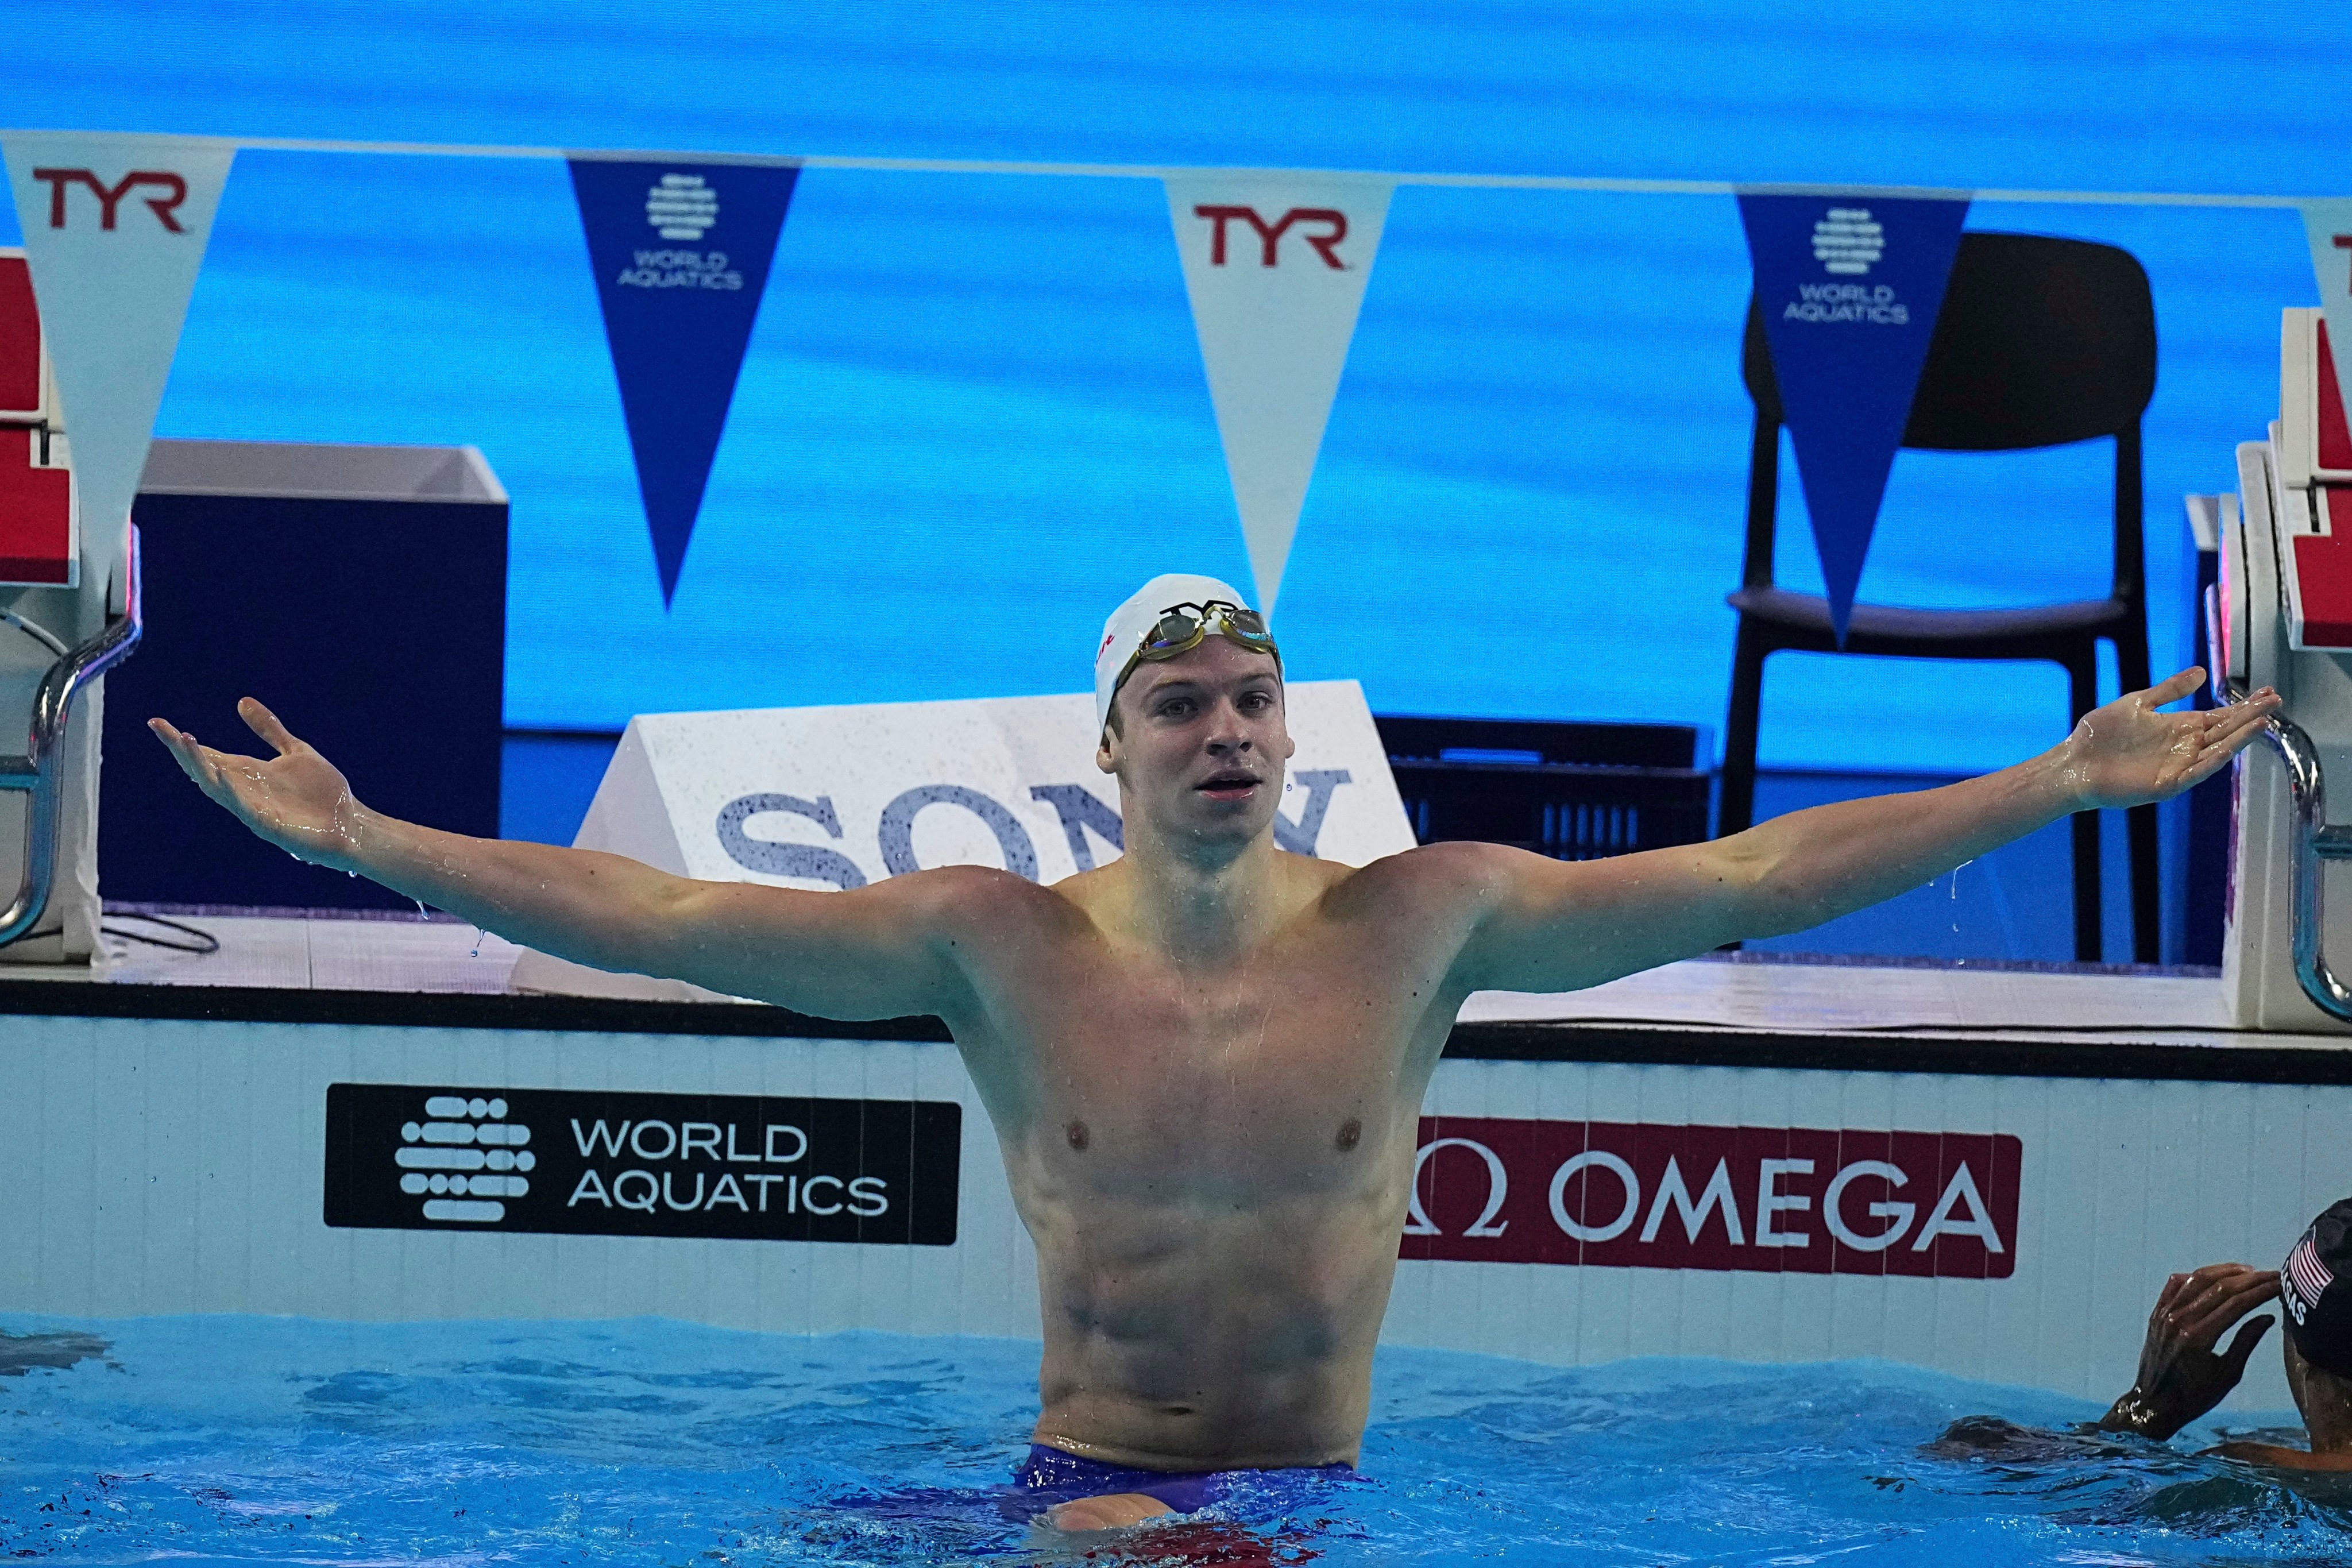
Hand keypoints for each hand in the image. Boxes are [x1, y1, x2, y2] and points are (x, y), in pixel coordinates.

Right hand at [148, 698, 371, 872]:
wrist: (352, 823)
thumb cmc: (324, 793)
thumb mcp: (295, 751)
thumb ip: (269, 729)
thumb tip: (242, 701)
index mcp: (249, 773)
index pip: (208, 755)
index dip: (183, 741)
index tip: (158, 722)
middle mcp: (245, 791)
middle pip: (204, 769)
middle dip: (181, 750)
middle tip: (160, 727)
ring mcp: (254, 809)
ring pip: (216, 787)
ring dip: (199, 765)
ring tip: (183, 740)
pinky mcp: (268, 826)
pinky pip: (243, 809)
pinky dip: (230, 792)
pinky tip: (220, 774)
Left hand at [2059, 669, 2279, 810]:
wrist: (2073, 762)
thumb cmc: (2100, 735)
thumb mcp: (2138, 704)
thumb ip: (2170, 690)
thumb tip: (2201, 672)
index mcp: (2180, 728)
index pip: (2221, 715)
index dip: (2244, 705)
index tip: (2268, 692)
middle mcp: (2185, 747)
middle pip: (2226, 731)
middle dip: (2250, 717)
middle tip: (2276, 701)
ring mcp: (2178, 766)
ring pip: (2217, 751)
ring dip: (2239, 738)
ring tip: (2262, 722)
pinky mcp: (2166, 784)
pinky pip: (2195, 773)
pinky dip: (2212, 761)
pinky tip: (2228, 748)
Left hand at [2098, 1263, 2279, 1439]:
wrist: (2153, 1404)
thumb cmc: (2194, 1396)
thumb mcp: (2228, 1374)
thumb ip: (2246, 1342)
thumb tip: (2267, 1316)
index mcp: (2198, 1337)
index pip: (2236, 1303)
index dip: (2260, 1290)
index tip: (2279, 1282)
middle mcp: (2179, 1320)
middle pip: (2219, 1288)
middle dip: (2249, 1279)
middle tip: (2271, 1274)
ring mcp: (2164, 1314)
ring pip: (2197, 1280)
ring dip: (2224, 1272)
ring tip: (2248, 1272)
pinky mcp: (2156, 1313)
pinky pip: (2175, 1285)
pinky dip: (2195, 1277)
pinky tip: (2213, 1275)